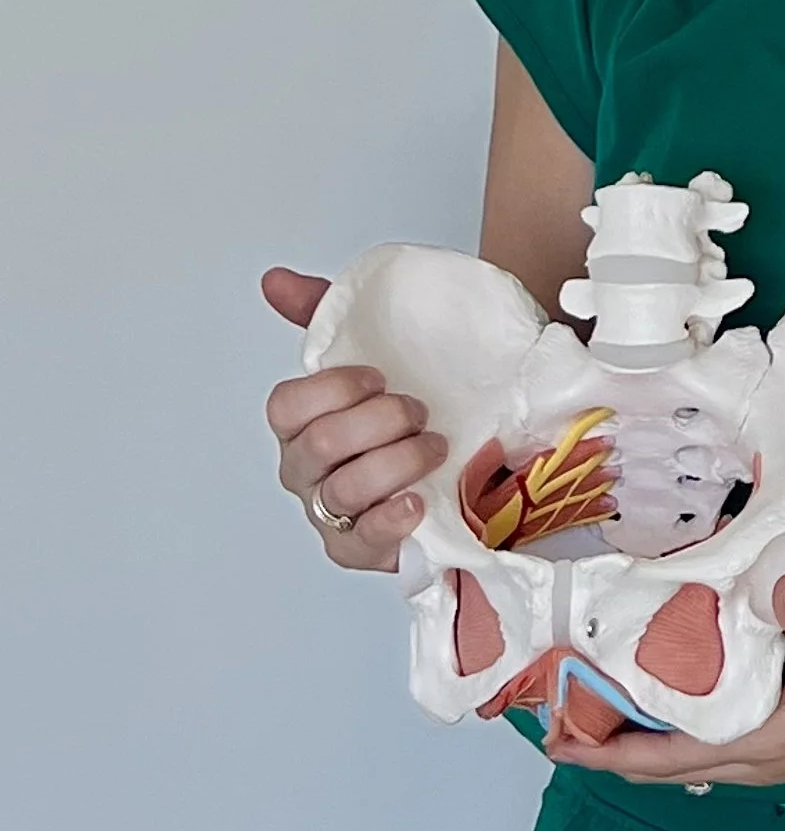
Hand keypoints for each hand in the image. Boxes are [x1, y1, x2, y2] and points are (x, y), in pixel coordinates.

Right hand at [261, 266, 448, 571]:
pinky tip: (419, 501)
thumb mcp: (370, 351)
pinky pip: (362, 541)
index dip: (334, 388)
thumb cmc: (400, 411)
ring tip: (437, 448)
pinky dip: (392, 518)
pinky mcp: (358, 551)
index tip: (379, 377)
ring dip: (399, 461)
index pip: (287, 406)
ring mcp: (328, 514)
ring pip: (345, 489)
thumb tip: (275, 279)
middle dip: (380, 422)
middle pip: (320, 445)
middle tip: (420, 412)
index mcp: (297, 424)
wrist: (463, 466)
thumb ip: (322, 313)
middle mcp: (303, 471)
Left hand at [544, 574, 784, 786]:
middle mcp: (753, 761)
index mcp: (760, 745)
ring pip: (684, 761)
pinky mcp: (781, 746)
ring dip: (637, 744)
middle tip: (555, 726)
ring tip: (594, 716)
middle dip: (606, 752)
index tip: (559, 742)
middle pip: (662, 768)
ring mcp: (767, 758)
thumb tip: (774, 583)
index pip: (666, 759)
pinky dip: (671, 736)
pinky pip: (708, 748)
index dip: (609, 754)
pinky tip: (662, 711)